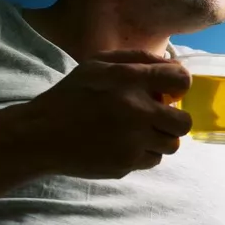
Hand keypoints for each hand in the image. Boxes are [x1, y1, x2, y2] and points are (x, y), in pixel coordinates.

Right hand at [18, 50, 192, 179]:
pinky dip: (144, 153)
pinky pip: (152, 160)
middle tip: (157, 116)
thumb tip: (172, 66)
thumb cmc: (71, 94)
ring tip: (139, 131)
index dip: (180, 84)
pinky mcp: (125, 165)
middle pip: (183, 123)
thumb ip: (138, 59)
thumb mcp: (99, 64)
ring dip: (160, 138)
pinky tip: (124, 144)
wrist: (41, 135)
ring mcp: (132, 142)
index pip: (181, 79)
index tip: (171, 90)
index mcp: (129, 81)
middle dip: (174, 119)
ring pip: (171, 145)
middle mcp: (136, 112)